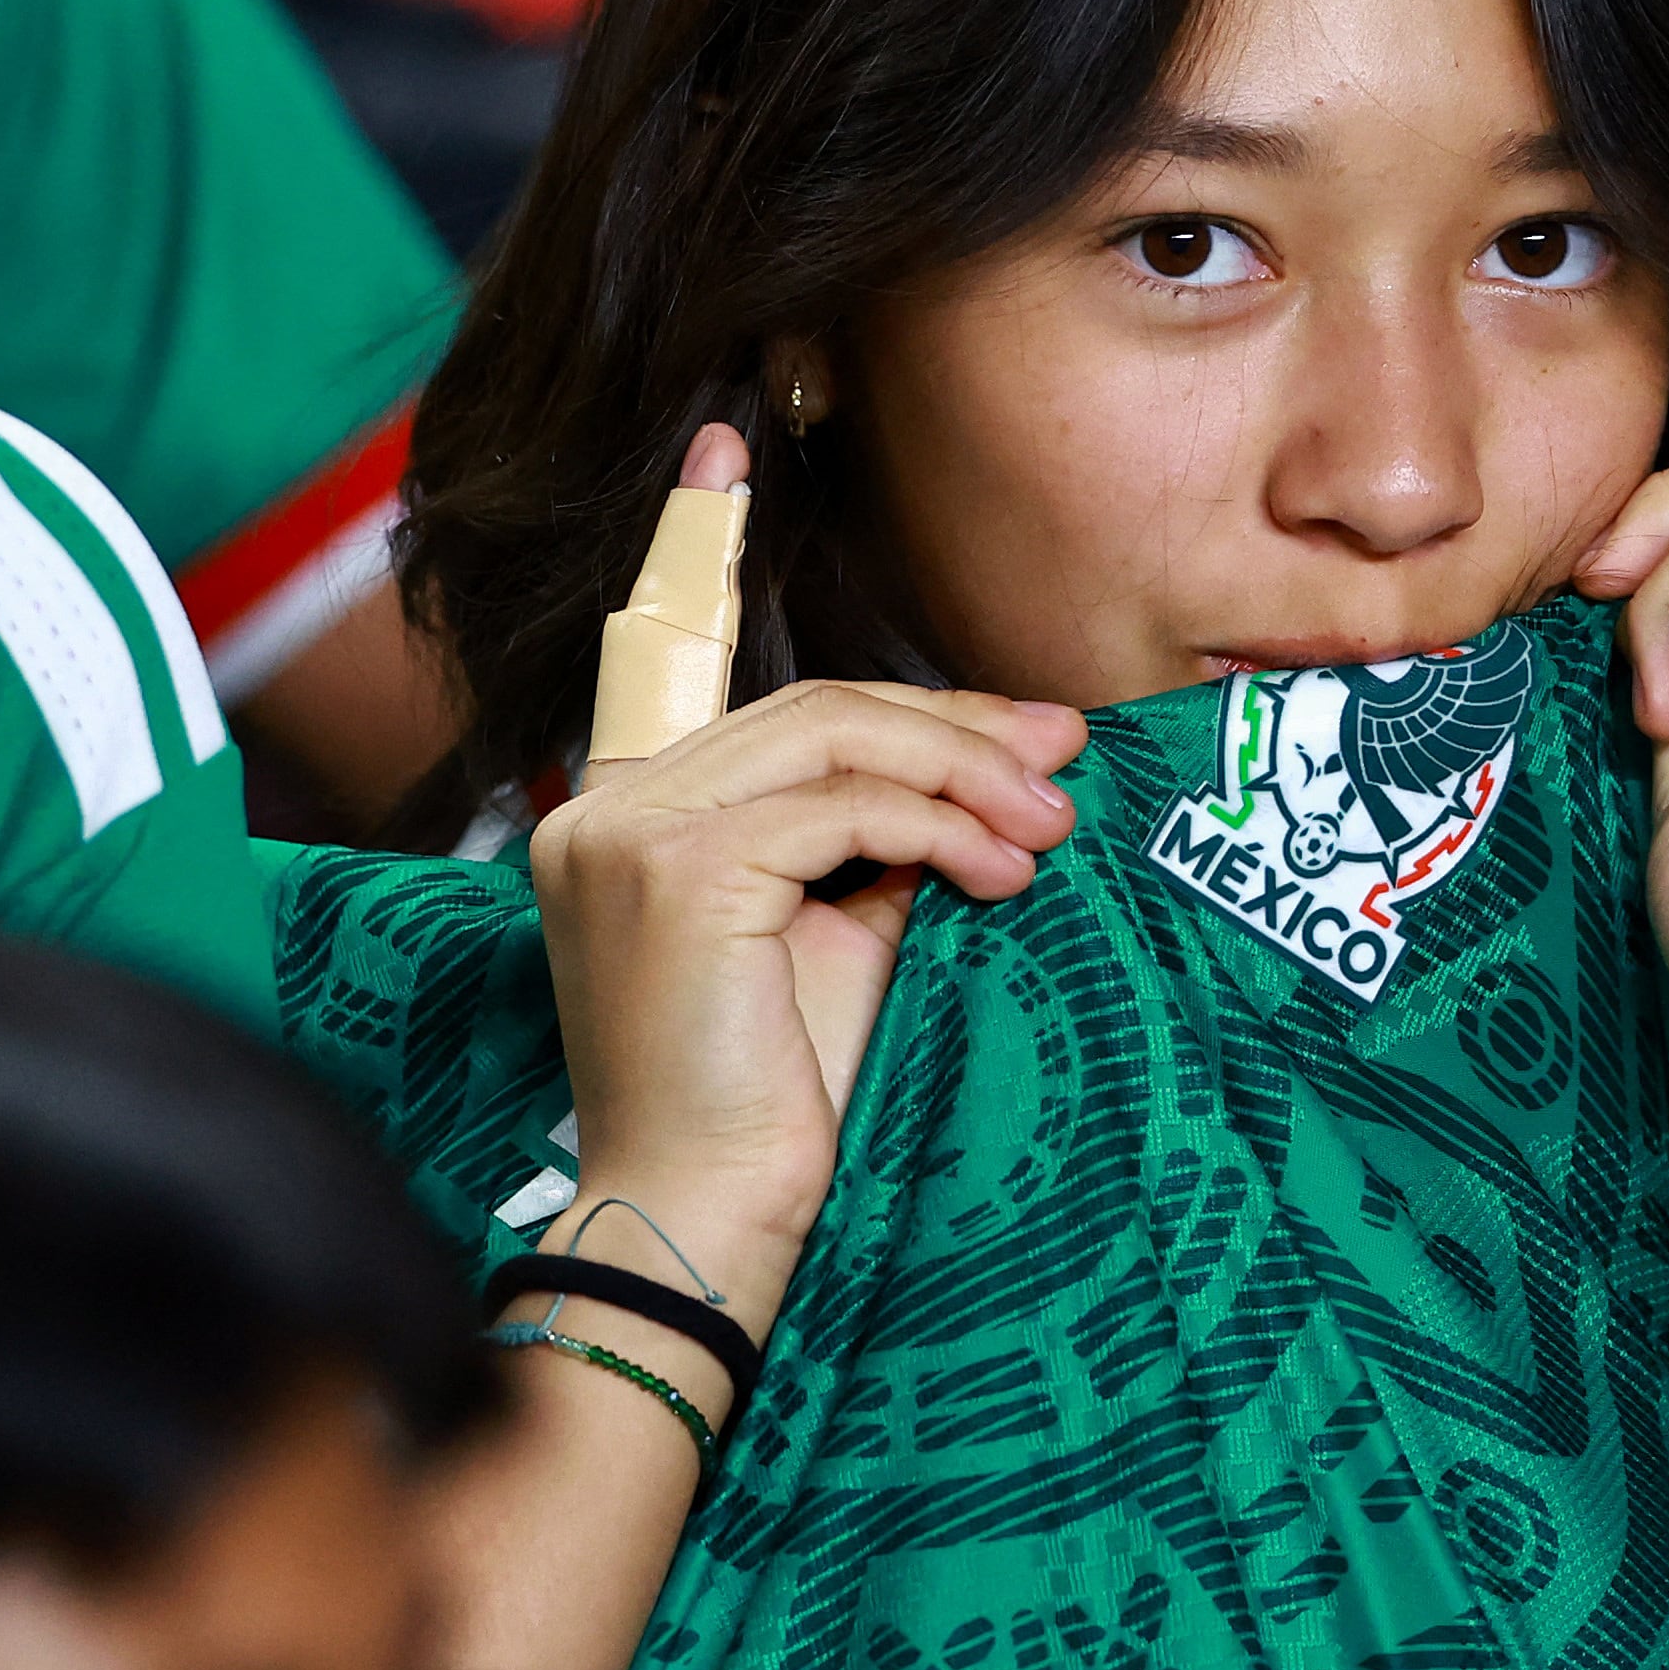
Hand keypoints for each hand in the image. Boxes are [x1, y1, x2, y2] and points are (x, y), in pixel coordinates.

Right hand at [525, 434, 1085, 1333]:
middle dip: (952, 722)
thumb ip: (863, 837)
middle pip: (810, 705)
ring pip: (837, 743)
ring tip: (1050, 828)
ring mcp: (628, 833)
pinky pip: (847, 807)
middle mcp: (604, 806)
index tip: (728, 440)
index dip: (692, 539)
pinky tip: (1005, 873)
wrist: (707, 1229)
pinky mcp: (677, 871)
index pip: (666, 652)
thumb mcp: (830, 935)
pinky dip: (943, 827)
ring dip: (968, 776)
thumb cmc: (773, 1100)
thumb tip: (980, 770)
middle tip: (1064, 752)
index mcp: (626, 811)